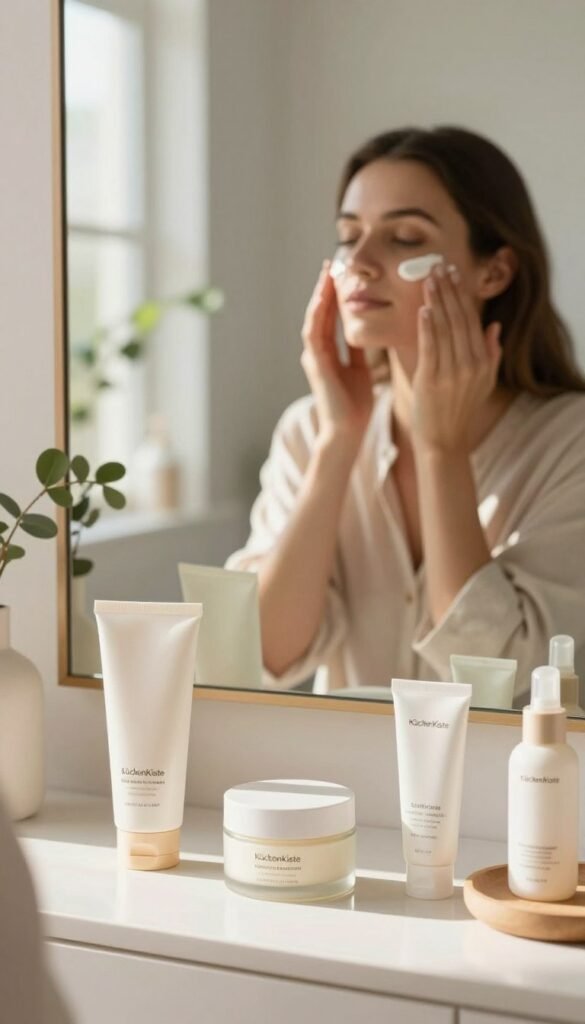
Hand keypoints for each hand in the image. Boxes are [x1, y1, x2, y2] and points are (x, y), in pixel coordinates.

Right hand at [301, 261, 373, 446]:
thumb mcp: (360, 369)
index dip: (336, 295)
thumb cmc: (355, 405)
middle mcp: (318, 351)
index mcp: (330, 352)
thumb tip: (368, 328)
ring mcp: (314, 357)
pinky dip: (317, 315)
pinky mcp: (315, 365)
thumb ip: (359, 350)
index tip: (344, 273)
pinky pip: (313, 334)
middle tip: (333, 263)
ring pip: (314, 318)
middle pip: (321, 312)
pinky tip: (323, 298)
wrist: (349, 431)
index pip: (332, 316)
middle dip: (326, 288)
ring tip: (326, 274)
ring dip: (320, 295)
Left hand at [412, 263, 501, 454]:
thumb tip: (494, 326)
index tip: (455, 274)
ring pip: (444, 328)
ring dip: (437, 301)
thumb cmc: (459, 411)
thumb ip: (491, 354)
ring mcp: (452, 372)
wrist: (444, 441)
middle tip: (438, 266)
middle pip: (459, 319)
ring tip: (429, 279)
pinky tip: (424, 309)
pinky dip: (427, 327)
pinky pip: (430, 347)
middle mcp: (471, 364)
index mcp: (483, 361)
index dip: (463, 295)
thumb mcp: (484, 383)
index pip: (473, 320)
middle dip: (449, 290)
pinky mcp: (432, 380)